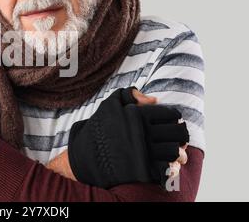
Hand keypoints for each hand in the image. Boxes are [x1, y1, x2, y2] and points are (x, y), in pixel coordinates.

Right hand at [46, 89, 187, 180]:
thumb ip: (130, 95)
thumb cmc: (98, 129)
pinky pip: (167, 169)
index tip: (173, 123)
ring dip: (179, 154)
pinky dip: (172, 168)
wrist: (84, 157)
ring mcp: (143, 152)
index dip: (175, 118)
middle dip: (181, 136)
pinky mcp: (142, 171)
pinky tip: (168, 166)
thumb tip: (154, 100)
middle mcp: (142, 132)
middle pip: (178, 133)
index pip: (172, 114)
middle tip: (179, 139)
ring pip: (175, 152)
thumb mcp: (108, 105)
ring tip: (177, 155)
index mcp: (138, 114)